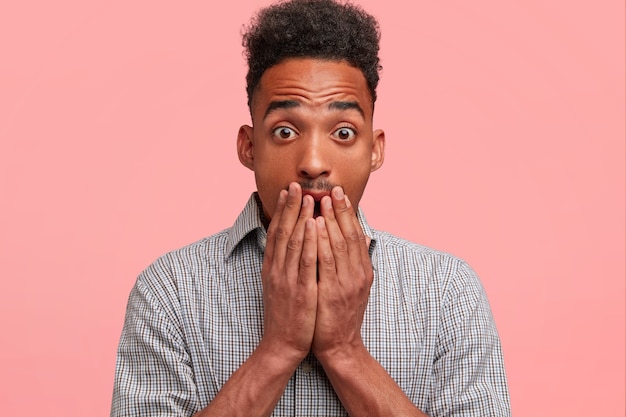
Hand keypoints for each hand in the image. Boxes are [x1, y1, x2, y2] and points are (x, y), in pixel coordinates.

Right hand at [258, 182, 317, 363]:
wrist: (281, 345)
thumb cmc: (285, 316)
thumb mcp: (279, 287)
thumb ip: (284, 266)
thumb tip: (291, 247)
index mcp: (272, 268)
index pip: (276, 233)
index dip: (282, 211)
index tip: (287, 192)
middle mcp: (276, 270)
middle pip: (283, 232)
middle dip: (290, 207)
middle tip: (296, 185)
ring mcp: (287, 280)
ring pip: (293, 242)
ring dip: (300, 218)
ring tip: (307, 198)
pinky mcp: (300, 290)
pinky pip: (304, 261)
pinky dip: (308, 241)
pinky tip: (313, 226)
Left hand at [312, 186, 373, 361]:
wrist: (339, 347)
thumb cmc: (340, 316)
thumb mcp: (353, 287)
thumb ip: (355, 263)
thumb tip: (358, 238)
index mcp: (362, 271)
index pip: (356, 235)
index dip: (349, 213)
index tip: (341, 194)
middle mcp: (358, 274)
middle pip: (349, 235)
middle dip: (340, 210)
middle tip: (333, 189)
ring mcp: (346, 283)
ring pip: (338, 244)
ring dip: (329, 220)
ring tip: (321, 200)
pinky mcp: (331, 292)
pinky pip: (325, 261)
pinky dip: (320, 241)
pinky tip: (313, 226)